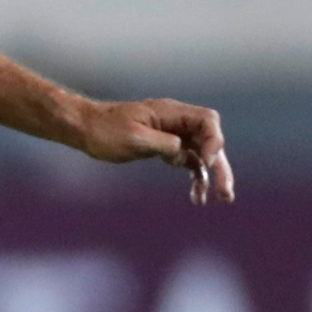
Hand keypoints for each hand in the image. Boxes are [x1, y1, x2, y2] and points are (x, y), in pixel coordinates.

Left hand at [74, 97, 234, 205]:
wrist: (85, 129)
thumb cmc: (105, 131)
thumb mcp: (134, 138)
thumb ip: (163, 144)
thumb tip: (183, 153)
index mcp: (170, 112)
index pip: (206, 120)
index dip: (213, 140)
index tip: (207, 161)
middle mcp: (176, 121)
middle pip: (209, 140)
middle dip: (220, 165)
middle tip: (226, 192)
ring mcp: (173, 134)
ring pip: (201, 153)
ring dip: (212, 175)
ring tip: (221, 199)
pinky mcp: (165, 146)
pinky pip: (188, 161)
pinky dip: (195, 177)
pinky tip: (198, 196)